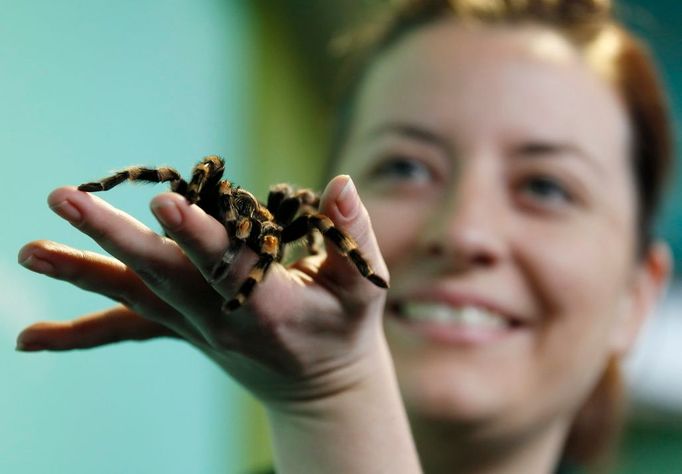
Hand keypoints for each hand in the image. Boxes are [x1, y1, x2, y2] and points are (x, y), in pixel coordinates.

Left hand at [17, 175, 389, 404]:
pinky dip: (77, 332)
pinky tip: (28, 339)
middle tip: (67, 199)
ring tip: (27, 250)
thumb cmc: (345, 329)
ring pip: (135, 294)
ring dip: (81, 269)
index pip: (230, 266)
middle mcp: (222, 320)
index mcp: (270, 307)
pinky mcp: (181, 329)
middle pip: (164, 274)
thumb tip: (340, 183)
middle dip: (114, 235)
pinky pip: (127, 327)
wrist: (317, 387)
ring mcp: (195, 327)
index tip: (166, 202)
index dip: (199, 235)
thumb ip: (353, 235)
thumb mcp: (364, 286)